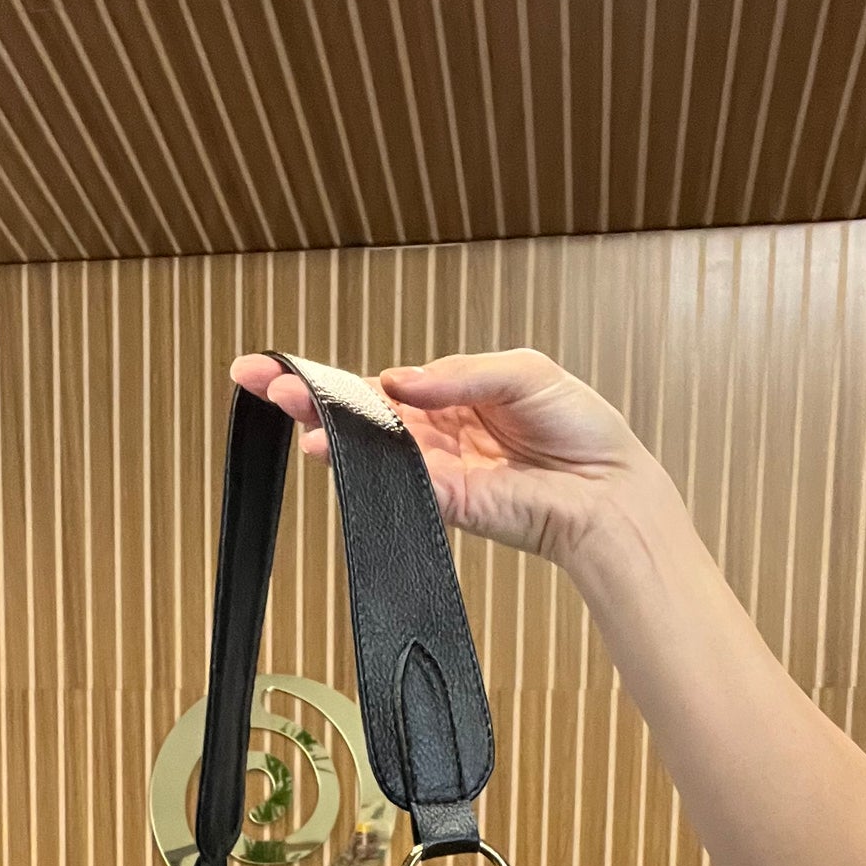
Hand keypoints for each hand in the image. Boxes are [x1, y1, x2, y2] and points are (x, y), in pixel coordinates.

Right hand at [229, 348, 673, 570]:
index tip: (286, 365)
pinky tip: (330, 447)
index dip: (335, 374)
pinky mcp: (445, 500)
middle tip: (257, 380)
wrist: (608, 488)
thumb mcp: (522, 371)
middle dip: (308, 396)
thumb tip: (400, 380)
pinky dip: (363, 460)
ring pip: (368, 444)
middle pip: (359, 412)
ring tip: (285, 407)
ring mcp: (435, 468)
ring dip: (325, 426)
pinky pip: (398, 476)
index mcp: (449, 396)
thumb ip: (458, 374)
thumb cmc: (579, 428)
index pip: (380, 383)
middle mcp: (435, 433)